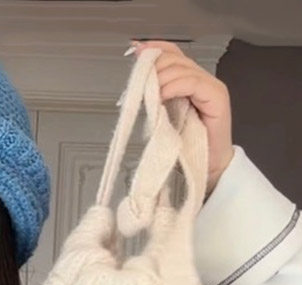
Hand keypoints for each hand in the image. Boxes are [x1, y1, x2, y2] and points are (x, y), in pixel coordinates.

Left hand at [131, 39, 233, 198]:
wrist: (208, 168)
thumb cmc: (186, 146)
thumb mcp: (164, 116)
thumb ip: (156, 95)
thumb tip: (139, 79)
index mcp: (189, 80)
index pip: (173, 53)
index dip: (155, 48)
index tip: (135, 50)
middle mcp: (202, 79)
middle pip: (175, 58)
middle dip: (154, 67)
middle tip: (140, 82)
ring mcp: (211, 87)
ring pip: (182, 68)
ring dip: (161, 78)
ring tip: (151, 94)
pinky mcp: (217, 98)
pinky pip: (192, 82)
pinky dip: (174, 86)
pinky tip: (162, 96)